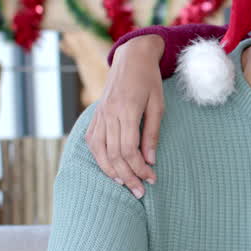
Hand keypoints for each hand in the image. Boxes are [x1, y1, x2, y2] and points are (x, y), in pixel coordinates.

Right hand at [85, 34, 166, 197]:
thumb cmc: (149, 80)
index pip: (129, 150)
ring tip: (125, 185)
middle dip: (127, 177)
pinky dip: (100, 158)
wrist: (131, 58)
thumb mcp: (158, 105)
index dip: (139, 169)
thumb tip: (150, 161)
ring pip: (100, 151)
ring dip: (112, 172)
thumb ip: (152, 133)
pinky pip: (93, 141)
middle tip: (140, 192)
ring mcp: (100, 114)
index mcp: (127, 110)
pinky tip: (110, 169)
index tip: (152, 179)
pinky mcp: (95, 115)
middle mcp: (109, 114)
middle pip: (114, 155)